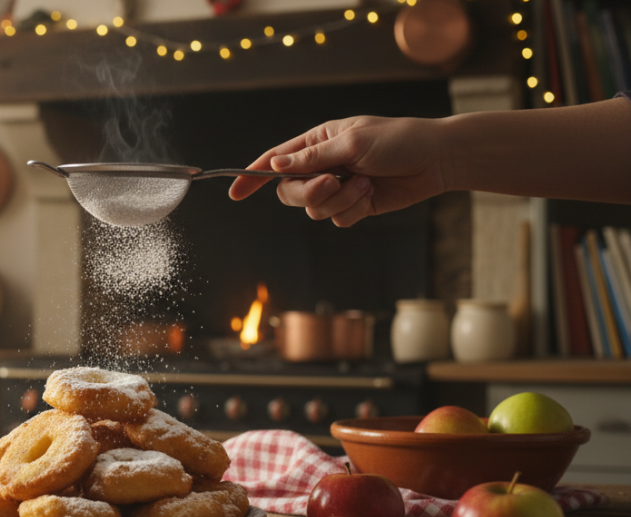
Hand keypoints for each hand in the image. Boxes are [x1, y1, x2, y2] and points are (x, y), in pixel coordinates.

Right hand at [228, 116, 448, 226]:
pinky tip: (371, 195)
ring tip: (364, 184)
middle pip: (290, 192)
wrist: (436, 160)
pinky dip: (353, 211)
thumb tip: (275, 165)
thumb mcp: (352, 143)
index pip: (275, 160)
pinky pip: (338, 220)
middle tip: (332, 183)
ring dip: (339, 200)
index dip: (253, 176)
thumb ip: (312, 157)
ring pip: (314, 210)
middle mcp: (322, 165)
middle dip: (309, 192)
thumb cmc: (398, 140)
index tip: (235, 192)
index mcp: (317, 142)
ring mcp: (338, 187)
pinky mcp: (354, 206)